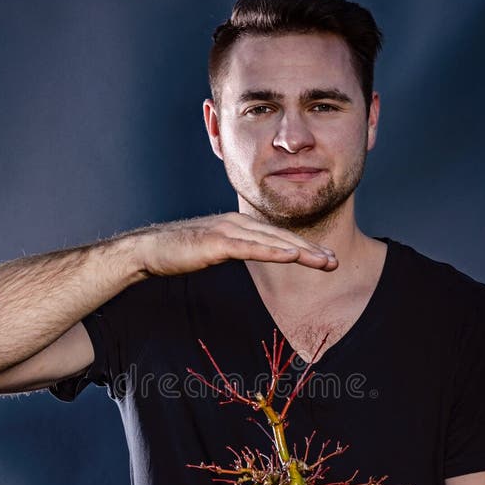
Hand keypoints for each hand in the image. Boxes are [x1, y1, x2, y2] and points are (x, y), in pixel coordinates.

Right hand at [134, 212, 337, 277]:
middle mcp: (237, 223)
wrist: (149, 250)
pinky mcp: (216, 242)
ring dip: (301, 251)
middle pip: (281, 236)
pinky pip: (250, 248)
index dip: (304, 247)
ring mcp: (227, 230)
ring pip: (272, 240)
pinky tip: (292, 256)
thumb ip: (236, 251)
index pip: (278, 236)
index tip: (325, 258)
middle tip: (335, 261)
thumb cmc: (179, 252)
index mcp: (239, 225)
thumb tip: (252, 258)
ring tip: (324, 261)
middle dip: (310, 249)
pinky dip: (273, 251)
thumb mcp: (215, 251)